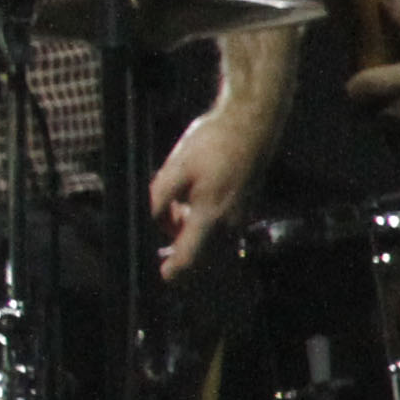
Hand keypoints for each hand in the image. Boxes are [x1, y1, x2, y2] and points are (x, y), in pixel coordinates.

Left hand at [147, 102, 276, 280]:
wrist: (250, 124)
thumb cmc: (213, 143)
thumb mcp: (175, 169)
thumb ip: (158, 201)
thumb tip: (148, 222)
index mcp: (212, 217)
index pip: (189, 260)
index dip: (171, 272)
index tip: (157, 275)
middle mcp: (230, 223)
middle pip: (199, 255)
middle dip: (176, 251)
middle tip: (156, 239)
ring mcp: (239, 217)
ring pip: (208, 242)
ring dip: (186, 235)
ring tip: (170, 209)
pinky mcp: (243, 208)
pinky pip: (218, 228)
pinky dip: (199, 224)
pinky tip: (186, 201)